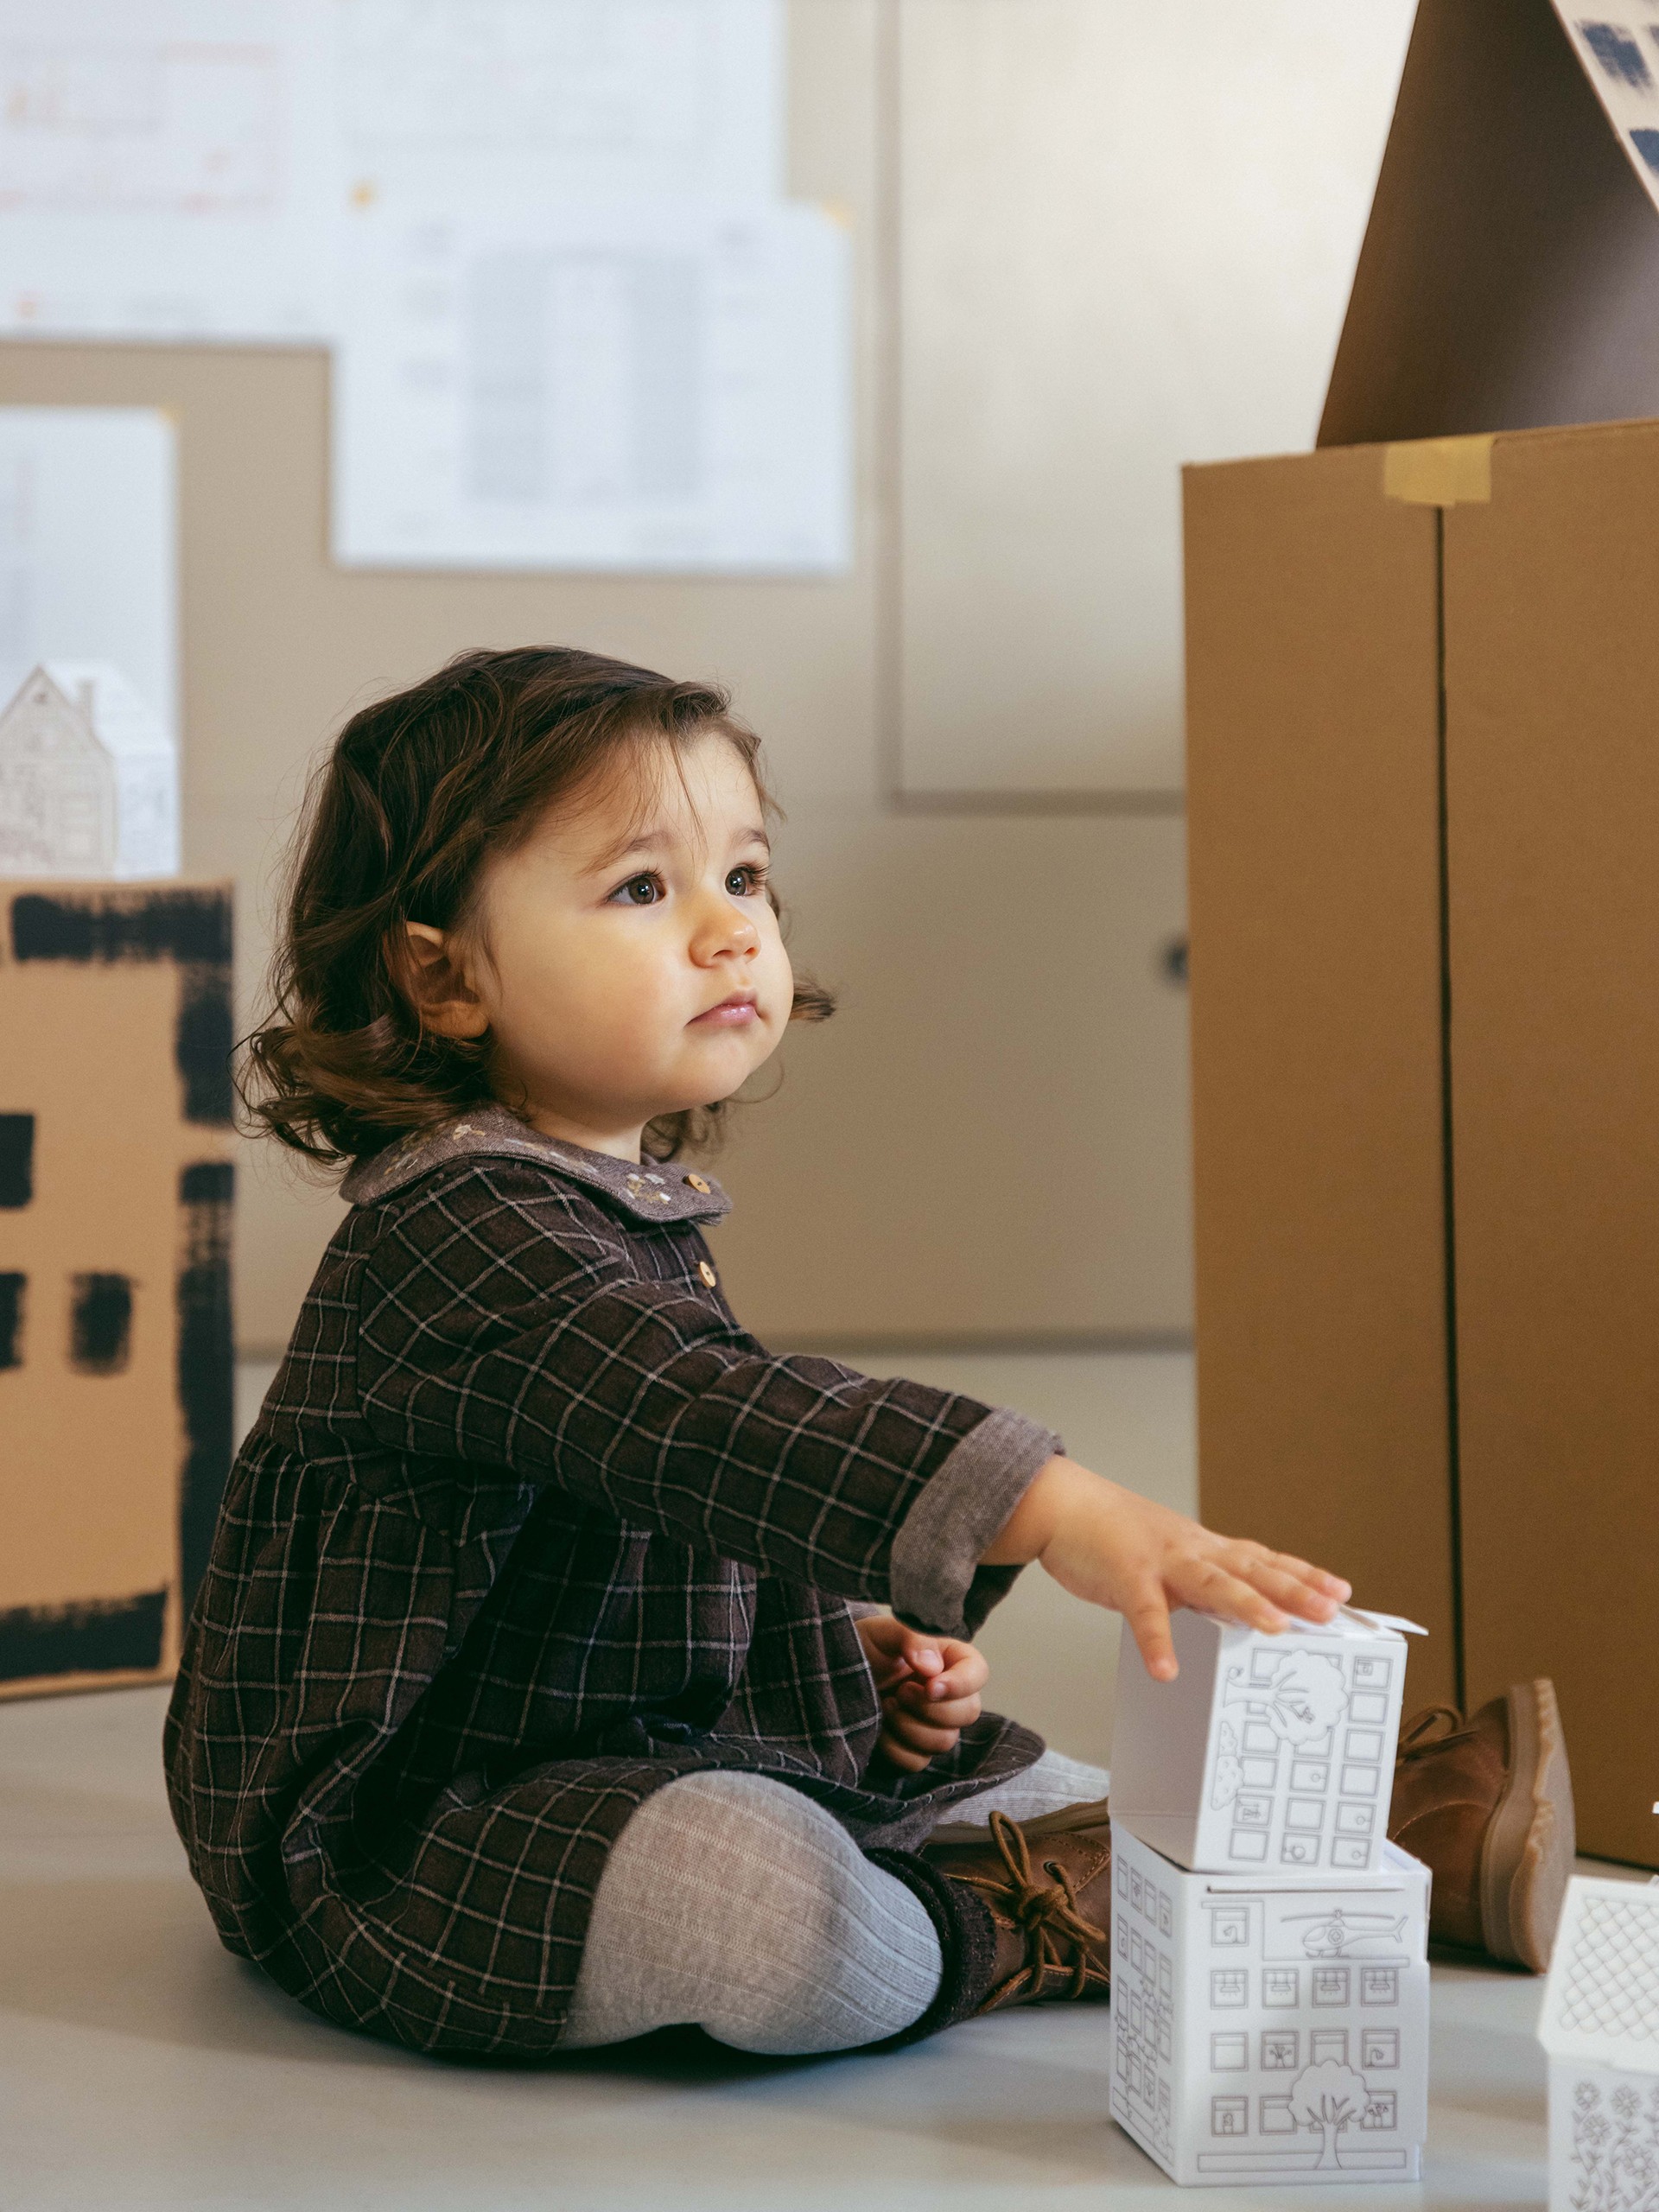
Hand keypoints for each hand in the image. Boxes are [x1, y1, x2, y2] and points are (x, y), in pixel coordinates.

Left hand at [854, 1613, 987, 1772]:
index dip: (960, 1684)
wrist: (836, 1673)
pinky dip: (895, 1748)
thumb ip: (912, 1639)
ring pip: (945, 1741)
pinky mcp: (913, 1749)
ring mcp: (933, 1725)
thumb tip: (932, 1667)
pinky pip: (918, 1762)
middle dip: (931, 1707)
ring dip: (910, 1726)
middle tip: (900, 1691)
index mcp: (949, 1659)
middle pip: (968, 1713)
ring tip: (887, 1705)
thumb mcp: (884, 1632)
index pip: (978, 1673)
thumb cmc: (865, 1646)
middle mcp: (948, 1694)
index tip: (929, 1685)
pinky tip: (879, 1728)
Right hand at [981, 1456, 1350, 1683]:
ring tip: (1275, 1630)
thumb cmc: (1117, 1537)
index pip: (1263, 1559)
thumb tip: (1235, 1612)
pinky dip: (1156, 1640)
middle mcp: (1192, 1549)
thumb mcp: (1171, 1554)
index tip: (1342, 1592)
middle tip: (1330, 1611)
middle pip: (1250, 1568)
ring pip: (1210, 1581)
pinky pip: (1143, 1611)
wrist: (1064, 1505)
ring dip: (1245, 1604)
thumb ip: (1201, 1580)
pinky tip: (1167, 1670)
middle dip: (1293, 1589)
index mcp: (1204, 1547)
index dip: (1303, 1574)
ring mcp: (1160, 1560)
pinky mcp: (1124, 1572)